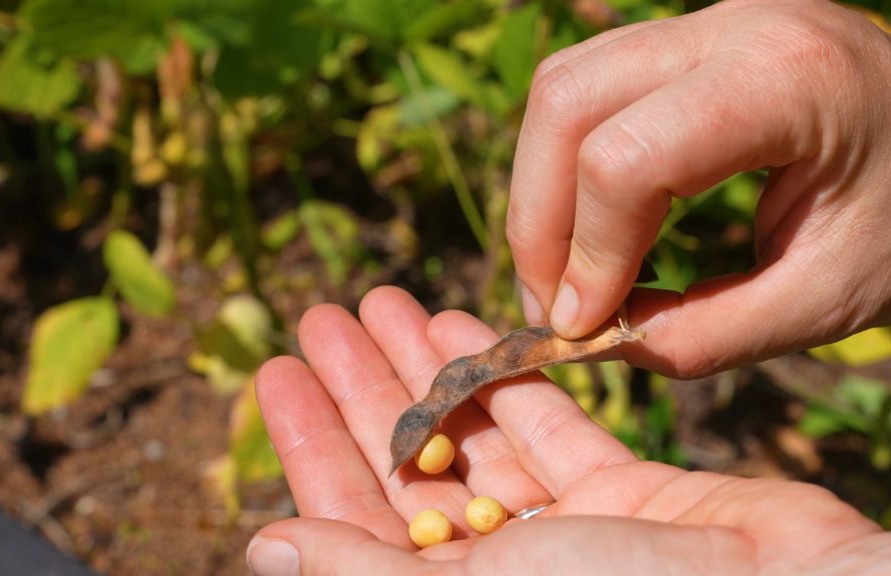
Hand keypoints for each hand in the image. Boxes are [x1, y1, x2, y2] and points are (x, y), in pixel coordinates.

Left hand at [245, 286, 890, 574]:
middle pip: (408, 463)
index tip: (276, 367)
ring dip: (428, 367)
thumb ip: (368, 574)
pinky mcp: (625, 493)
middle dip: (362, 387)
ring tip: (382, 300)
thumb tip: (265, 547)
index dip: (310, 442)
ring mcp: (565, 530)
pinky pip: (549, 425)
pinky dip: (511, 376)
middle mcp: (502, 567)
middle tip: (321, 313)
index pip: (352, 515)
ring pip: (475, 433)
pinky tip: (471, 324)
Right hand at [508, 0, 890, 377]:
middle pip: (567, 102)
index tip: (585, 327)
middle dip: (538, 219)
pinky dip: (567, 163)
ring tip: (566, 270)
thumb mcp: (832, 301)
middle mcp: (733, 29)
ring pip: (563, 86)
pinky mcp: (692, 41)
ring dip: (541, 188)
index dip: (586, 254)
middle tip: (554, 303)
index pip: (626, 157)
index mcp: (786, 82)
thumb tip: (600, 342)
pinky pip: (590, 87)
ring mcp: (708, 23)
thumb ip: (709, 333)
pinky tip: (594, 223)